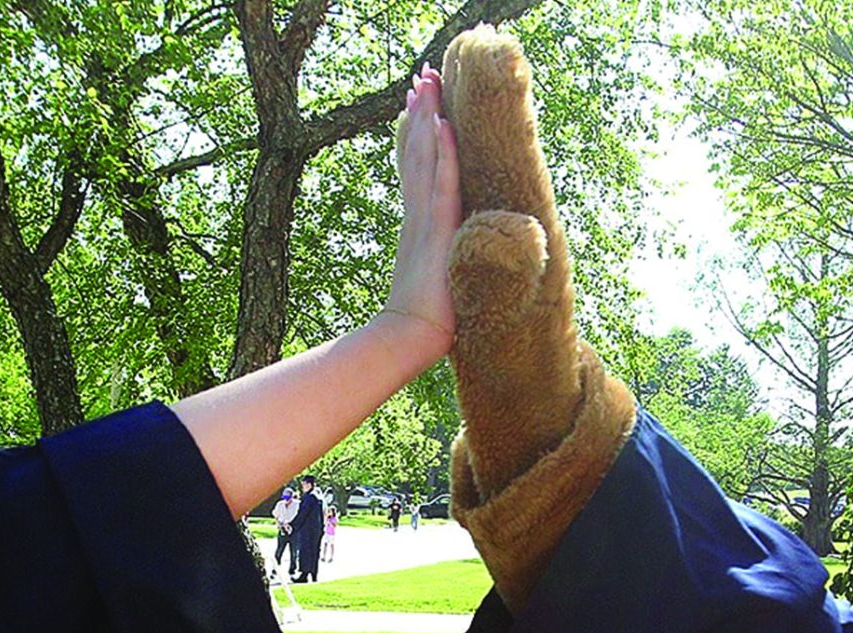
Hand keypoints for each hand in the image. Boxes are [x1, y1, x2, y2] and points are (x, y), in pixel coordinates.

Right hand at [382, 68, 460, 349]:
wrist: (408, 337)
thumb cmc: (421, 320)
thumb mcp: (430, 277)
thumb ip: (431, 259)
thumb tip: (432, 261)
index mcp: (418, 223)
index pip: (416, 168)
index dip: (417, 133)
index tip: (416, 102)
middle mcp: (418, 212)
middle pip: (417, 151)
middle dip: (421, 112)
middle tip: (421, 75)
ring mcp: (426, 217)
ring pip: (426, 157)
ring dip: (428, 117)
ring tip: (427, 81)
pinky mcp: (437, 227)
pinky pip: (442, 182)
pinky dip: (443, 152)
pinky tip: (444, 124)